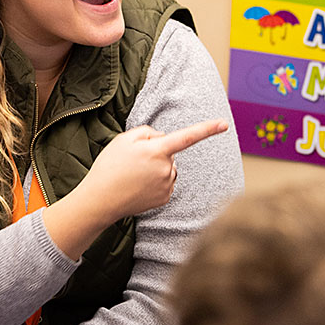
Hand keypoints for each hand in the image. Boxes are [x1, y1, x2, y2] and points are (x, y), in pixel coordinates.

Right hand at [83, 119, 229, 221]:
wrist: (100, 200)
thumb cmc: (110, 166)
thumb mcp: (123, 139)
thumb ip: (147, 131)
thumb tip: (163, 138)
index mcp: (157, 150)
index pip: (187, 137)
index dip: (207, 129)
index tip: (224, 124)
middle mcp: (167, 168)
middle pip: (170, 153)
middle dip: (156, 152)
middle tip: (133, 161)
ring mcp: (167, 185)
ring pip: (168, 168)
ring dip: (156, 168)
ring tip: (133, 175)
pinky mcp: (165, 199)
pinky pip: (166, 183)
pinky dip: (155, 182)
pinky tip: (138, 186)